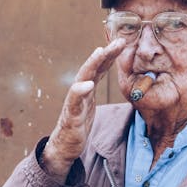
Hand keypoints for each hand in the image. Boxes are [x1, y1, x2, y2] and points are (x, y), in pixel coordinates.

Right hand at [42, 38, 125, 181]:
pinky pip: (75, 102)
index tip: (122, 42)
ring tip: (100, 52)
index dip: (110, 55)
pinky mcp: (71, 116)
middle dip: (104, 54)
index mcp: (86, 88)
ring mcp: (74, 102)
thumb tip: (100, 74)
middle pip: (91, 68)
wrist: (64, 146)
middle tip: (119, 41)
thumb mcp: (89, 103)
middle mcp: (79, 91)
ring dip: (91, 65)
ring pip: (82, 79)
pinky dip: (80, 91)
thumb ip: (92, 88)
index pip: (99, 68)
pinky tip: (87, 84)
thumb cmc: (77, 124)